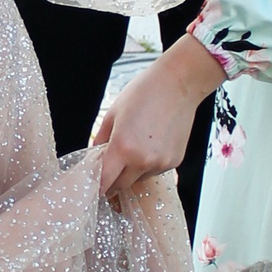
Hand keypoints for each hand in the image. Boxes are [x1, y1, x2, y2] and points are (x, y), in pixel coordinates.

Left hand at [90, 36, 225, 200]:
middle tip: (110, 167)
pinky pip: (154, 172)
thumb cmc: (144, 93)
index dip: (96, 186)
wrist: (178, 85)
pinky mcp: (174, 162)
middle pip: (120, 186)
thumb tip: (93, 159)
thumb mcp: (112, 114)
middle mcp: (142, 160)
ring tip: (136, 146)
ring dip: (131, 172)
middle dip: (112, 180)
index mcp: (122, 148)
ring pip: (138, 179)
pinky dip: (148, 165)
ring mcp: (160, 163)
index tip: (92, 185)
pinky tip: (151, 144)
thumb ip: (100, 140)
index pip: (104, 182)